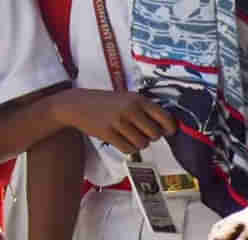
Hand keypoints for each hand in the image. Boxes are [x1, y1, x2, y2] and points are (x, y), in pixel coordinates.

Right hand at [53, 88, 176, 154]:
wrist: (78, 104)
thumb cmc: (105, 102)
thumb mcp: (127, 98)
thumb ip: (145, 109)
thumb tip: (166, 127)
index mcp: (138, 99)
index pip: (165, 117)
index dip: (169, 128)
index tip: (167, 131)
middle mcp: (130, 109)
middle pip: (155, 134)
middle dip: (151, 137)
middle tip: (142, 132)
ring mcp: (119, 121)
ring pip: (142, 144)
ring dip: (138, 143)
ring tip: (129, 135)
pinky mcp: (108, 133)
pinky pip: (128, 149)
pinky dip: (127, 148)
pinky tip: (121, 139)